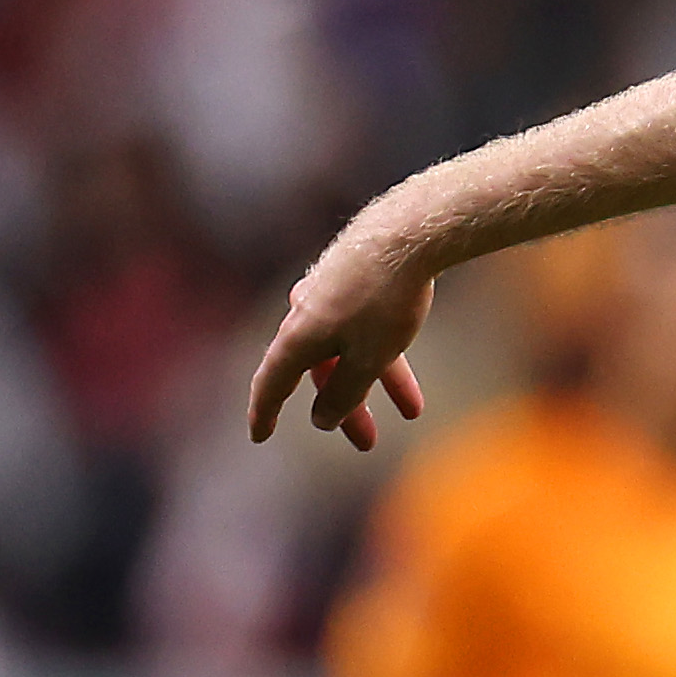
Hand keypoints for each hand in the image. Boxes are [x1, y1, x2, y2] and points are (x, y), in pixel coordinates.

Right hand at [247, 216, 438, 450]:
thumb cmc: (385, 298)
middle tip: (366, 443)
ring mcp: (330, 294)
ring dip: (378, 382)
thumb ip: (346, 393)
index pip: (271, 382)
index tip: (259, 435)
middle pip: (321, 371)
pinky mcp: (356, 280)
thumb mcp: (370, 358)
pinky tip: (415, 363)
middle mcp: (305, 312)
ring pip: (350, 349)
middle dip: (346, 408)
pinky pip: (367, 327)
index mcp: (298, 334)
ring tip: (412, 412)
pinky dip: (388, 352)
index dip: (265, 412)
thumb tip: (323, 419)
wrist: (408, 233)